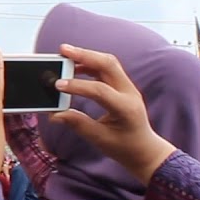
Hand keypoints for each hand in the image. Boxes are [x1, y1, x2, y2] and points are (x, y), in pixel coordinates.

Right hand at [51, 44, 175, 183]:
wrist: (144, 149)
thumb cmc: (124, 147)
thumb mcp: (99, 139)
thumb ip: (78, 124)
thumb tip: (55, 114)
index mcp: (125, 109)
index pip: (100, 90)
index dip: (77, 86)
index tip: (57, 85)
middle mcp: (129, 93)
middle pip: (108, 64)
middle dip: (85, 55)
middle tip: (63, 50)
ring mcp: (128, 87)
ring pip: (108, 62)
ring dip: (87, 56)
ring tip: (66, 54)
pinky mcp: (122, 85)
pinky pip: (107, 67)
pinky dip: (90, 63)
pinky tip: (75, 66)